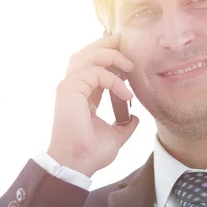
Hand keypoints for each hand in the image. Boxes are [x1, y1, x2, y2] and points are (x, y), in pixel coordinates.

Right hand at [47, 32, 139, 176]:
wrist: (77, 165)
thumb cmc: (90, 153)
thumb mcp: (115, 135)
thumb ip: (125, 124)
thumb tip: (137, 119)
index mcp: (82, 94)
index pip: (94, 65)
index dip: (111, 58)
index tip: (131, 63)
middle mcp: (73, 87)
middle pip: (87, 53)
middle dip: (107, 44)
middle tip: (127, 41)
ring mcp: (69, 87)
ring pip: (88, 56)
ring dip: (111, 56)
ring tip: (129, 65)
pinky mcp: (70, 90)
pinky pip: (95, 73)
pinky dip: (113, 80)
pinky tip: (126, 94)